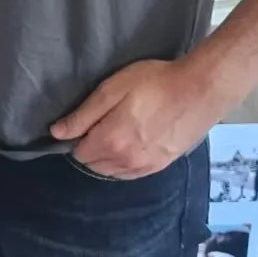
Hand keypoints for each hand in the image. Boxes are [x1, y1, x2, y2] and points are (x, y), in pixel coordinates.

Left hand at [50, 58, 211, 177]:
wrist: (201, 89)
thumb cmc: (154, 83)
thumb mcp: (112, 90)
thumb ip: (83, 115)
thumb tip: (56, 133)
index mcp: (110, 141)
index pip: (78, 152)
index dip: (77, 136)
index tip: (85, 121)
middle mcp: (126, 161)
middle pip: (94, 164)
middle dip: (90, 147)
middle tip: (102, 123)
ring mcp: (146, 167)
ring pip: (113, 172)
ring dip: (107, 157)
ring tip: (117, 131)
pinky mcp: (162, 165)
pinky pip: (132, 174)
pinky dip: (124, 163)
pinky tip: (131, 143)